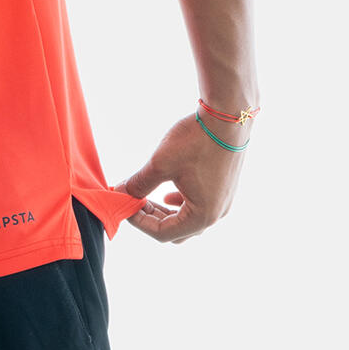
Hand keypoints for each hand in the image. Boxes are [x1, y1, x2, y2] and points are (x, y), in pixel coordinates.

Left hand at [116, 110, 248, 242]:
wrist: (229, 116)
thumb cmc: (196, 141)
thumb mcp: (160, 165)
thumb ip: (138, 184)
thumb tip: (120, 194)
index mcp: (203, 215)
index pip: (163, 233)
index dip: (139, 223)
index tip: (124, 206)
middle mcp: (216, 214)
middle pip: (176, 231)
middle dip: (151, 219)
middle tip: (132, 202)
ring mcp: (222, 201)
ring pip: (187, 220)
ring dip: (164, 212)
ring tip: (145, 198)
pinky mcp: (224, 189)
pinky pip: (198, 207)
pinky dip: (179, 204)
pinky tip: (167, 193)